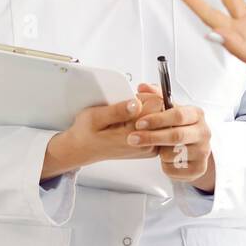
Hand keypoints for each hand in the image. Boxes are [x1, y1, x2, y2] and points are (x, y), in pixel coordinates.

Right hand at [43, 89, 163, 178]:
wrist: (83, 149)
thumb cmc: (87, 133)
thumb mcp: (95, 117)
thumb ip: (117, 110)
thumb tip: (135, 103)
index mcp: (134, 135)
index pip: (157, 105)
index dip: (145, 96)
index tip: (131, 98)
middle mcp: (145, 144)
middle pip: (162, 112)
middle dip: (148, 103)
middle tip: (128, 105)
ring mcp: (149, 147)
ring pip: (161, 119)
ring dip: (148, 111)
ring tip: (128, 113)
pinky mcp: (149, 147)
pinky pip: (157, 127)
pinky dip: (148, 119)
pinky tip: (133, 119)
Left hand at [127, 100, 212, 186]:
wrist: (197, 148)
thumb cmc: (181, 126)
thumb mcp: (171, 109)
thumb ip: (156, 96)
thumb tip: (143, 87)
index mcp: (196, 114)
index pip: (177, 115)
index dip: (157, 119)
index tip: (139, 122)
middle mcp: (203, 132)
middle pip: (175, 136)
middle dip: (151, 137)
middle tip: (133, 138)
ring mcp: (203, 151)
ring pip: (173, 154)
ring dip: (159, 152)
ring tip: (157, 148)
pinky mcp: (199, 168)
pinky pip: (174, 170)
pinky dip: (165, 165)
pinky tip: (165, 159)